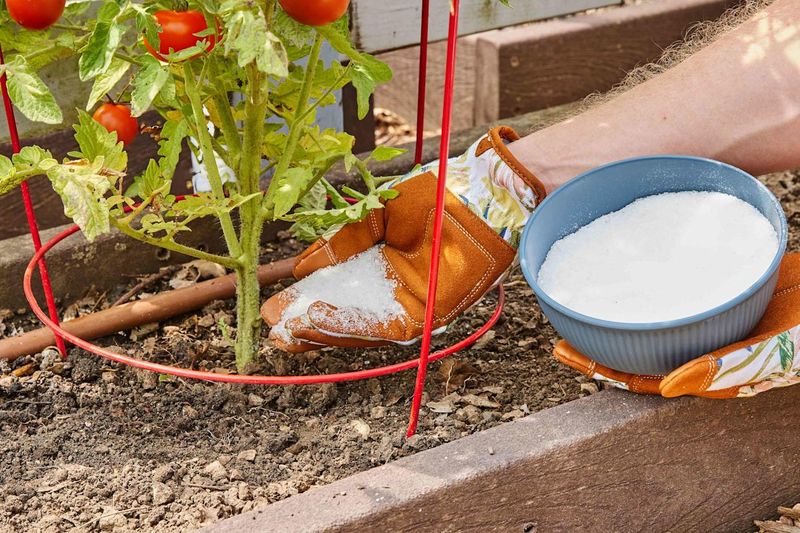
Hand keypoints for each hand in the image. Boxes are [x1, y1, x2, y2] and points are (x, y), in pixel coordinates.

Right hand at [262, 127, 545, 352]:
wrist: (474, 197)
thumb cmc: (432, 198)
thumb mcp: (374, 214)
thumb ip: (341, 241)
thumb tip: (301, 268)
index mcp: (380, 267)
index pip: (338, 292)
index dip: (307, 301)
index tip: (275, 308)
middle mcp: (392, 291)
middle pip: (344, 316)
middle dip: (308, 325)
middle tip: (273, 329)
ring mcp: (410, 304)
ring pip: (359, 327)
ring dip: (322, 329)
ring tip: (288, 328)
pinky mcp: (427, 314)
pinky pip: (382, 326)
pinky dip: (349, 324)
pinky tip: (318, 318)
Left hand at [555, 253, 799, 397]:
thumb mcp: (773, 350)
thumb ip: (725, 367)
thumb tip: (666, 387)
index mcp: (711, 371)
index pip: (646, 375)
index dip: (606, 368)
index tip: (568, 354)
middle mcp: (703, 348)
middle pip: (639, 350)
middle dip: (599, 346)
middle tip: (559, 334)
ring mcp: (708, 321)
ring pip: (652, 323)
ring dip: (616, 315)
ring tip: (581, 299)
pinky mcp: (716, 293)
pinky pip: (672, 293)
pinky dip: (644, 286)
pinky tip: (628, 269)